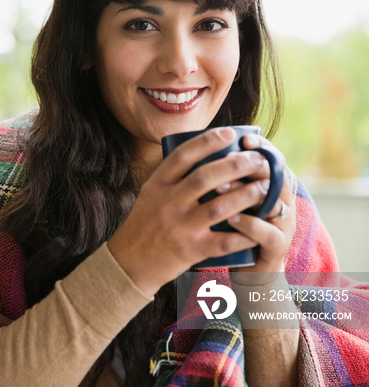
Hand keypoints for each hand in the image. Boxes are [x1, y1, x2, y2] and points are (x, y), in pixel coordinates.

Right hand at [108, 127, 276, 296]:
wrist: (129, 262)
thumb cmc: (144, 225)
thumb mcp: (150, 195)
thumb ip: (172, 178)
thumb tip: (204, 154)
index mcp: (157, 185)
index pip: (182, 156)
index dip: (208, 142)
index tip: (230, 133)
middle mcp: (167, 203)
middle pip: (205, 177)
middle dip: (236, 165)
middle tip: (257, 159)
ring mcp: (179, 227)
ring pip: (220, 206)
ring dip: (247, 195)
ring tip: (265, 187)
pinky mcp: (190, 250)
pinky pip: (224, 241)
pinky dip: (245, 233)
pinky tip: (260, 226)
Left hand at [227, 135, 295, 281]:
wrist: (249, 269)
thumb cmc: (234, 229)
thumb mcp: (230, 200)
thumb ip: (224, 179)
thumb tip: (200, 149)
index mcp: (273, 186)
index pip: (274, 159)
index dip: (261, 147)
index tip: (242, 138)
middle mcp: (283, 202)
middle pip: (274, 177)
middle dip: (249, 166)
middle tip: (225, 160)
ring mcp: (283, 225)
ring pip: (271, 203)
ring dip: (244, 193)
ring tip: (220, 186)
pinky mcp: (277, 247)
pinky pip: (266, 234)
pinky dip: (249, 225)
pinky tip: (231, 218)